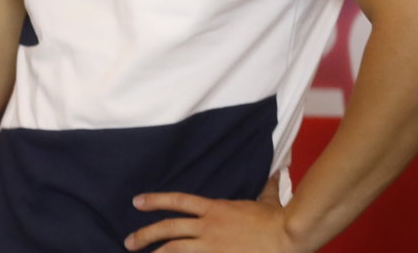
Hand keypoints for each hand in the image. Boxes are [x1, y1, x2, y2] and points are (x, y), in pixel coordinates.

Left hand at [127, 174, 301, 252]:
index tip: (137, 202)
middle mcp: (208, 227)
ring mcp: (212, 246)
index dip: (155, 200)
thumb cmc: (279, 219)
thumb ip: (267, 188)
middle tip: (129, 241)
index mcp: (215, 209)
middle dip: (145, 235)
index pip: (177, 201)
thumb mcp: (268, 200)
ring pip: (175, 249)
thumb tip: (277, 172)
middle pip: (168, 229)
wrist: (289, 236)